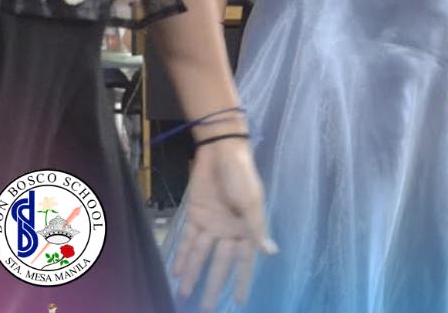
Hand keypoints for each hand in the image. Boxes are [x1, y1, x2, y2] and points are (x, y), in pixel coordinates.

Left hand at [170, 138, 275, 306]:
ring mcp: (211, 224)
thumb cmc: (242, 176)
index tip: (240, 302)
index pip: (244, 262)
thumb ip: (256, 228)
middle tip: (206, 308)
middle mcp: (229, 231)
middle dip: (213, 286)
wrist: (221, 151)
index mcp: (247, 229)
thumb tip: (270, 252)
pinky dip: (183, 254)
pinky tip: (177, 270)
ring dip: (193, 273)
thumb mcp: (252, 202)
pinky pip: (189, 239)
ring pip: (201, 255)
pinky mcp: (196, 216)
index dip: (242, 282)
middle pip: (219, 264)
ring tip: (184, 293)